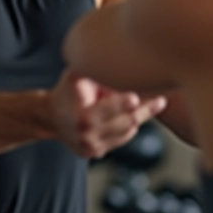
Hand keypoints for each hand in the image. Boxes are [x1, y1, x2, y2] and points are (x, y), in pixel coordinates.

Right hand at [50, 69, 166, 157]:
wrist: (50, 117)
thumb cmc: (67, 90)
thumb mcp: (75, 76)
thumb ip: (93, 71)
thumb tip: (118, 59)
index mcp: (80, 114)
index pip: (105, 108)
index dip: (120, 104)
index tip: (134, 98)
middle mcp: (86, 134)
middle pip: (123, 122)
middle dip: (144, 110)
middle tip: (161, 100)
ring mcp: (92, 146)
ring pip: (126, 131)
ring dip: (139, 115)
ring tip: (154, 101)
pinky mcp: (97, 153)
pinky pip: (122, 138)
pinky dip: (129, 125)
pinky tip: (131, 112)